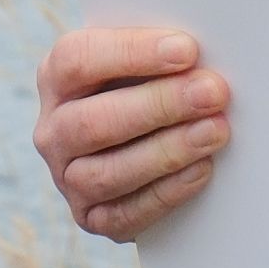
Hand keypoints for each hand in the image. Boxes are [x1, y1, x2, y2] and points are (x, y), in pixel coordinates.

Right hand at [36, 20, 231, 241]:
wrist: (137, 144)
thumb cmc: (144, 87)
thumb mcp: (140, 62)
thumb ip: (157, 54)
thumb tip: (202, 56)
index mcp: (56, 77)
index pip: (78, 60)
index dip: (132, 53)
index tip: (187, 50)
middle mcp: (53, 129)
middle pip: (94, 121)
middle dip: (160, 105)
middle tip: (212, 92)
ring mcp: (67, 177)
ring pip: (107, 172)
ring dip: (167, 152)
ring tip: (214, 131)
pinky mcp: (92, 217)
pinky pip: (124, 214)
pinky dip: (167, 193)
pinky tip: (201, 168)